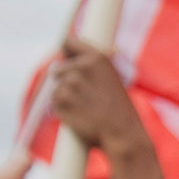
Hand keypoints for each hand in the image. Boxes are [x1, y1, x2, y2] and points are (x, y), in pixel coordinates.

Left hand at [49, 38, 150, 160]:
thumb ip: (91, 67)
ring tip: (86, 109)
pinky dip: (63, 110)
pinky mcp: (61, 101)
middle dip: (67, 81)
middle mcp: (81, 67)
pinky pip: (54, 103)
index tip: (69, 59)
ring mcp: (70, 84)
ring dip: (66, 98)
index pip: (67, 42)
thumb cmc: (121, 110)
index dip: (67, 53)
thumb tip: (68, 59)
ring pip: (56, 88)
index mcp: (97, 58)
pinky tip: (80, 116)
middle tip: (86, 97)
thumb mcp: (112, 80)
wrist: (124, 135)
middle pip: (58, 69)